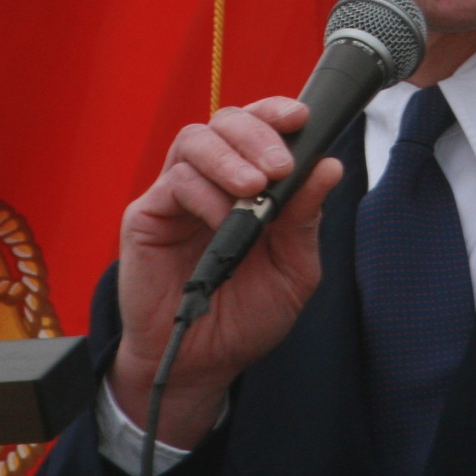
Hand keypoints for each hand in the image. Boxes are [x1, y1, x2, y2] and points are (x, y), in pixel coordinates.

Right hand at [108, 96, 343, 449]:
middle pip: (226, 121)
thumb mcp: (293, 269)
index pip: (257, 126)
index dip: (275, 111)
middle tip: (279, 168)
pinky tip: (224, 222)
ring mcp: (176, 195)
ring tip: (255, 189)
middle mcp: (211, 179)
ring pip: (195, 139)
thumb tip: (328, 167)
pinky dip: (205, 194)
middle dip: (258, 133)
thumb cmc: (247, 315)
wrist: (203, 364)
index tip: (301, 117)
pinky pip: (173, 181)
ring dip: (231, 157)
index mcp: (248, 183)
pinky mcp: (147, 216)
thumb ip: (305, 218)